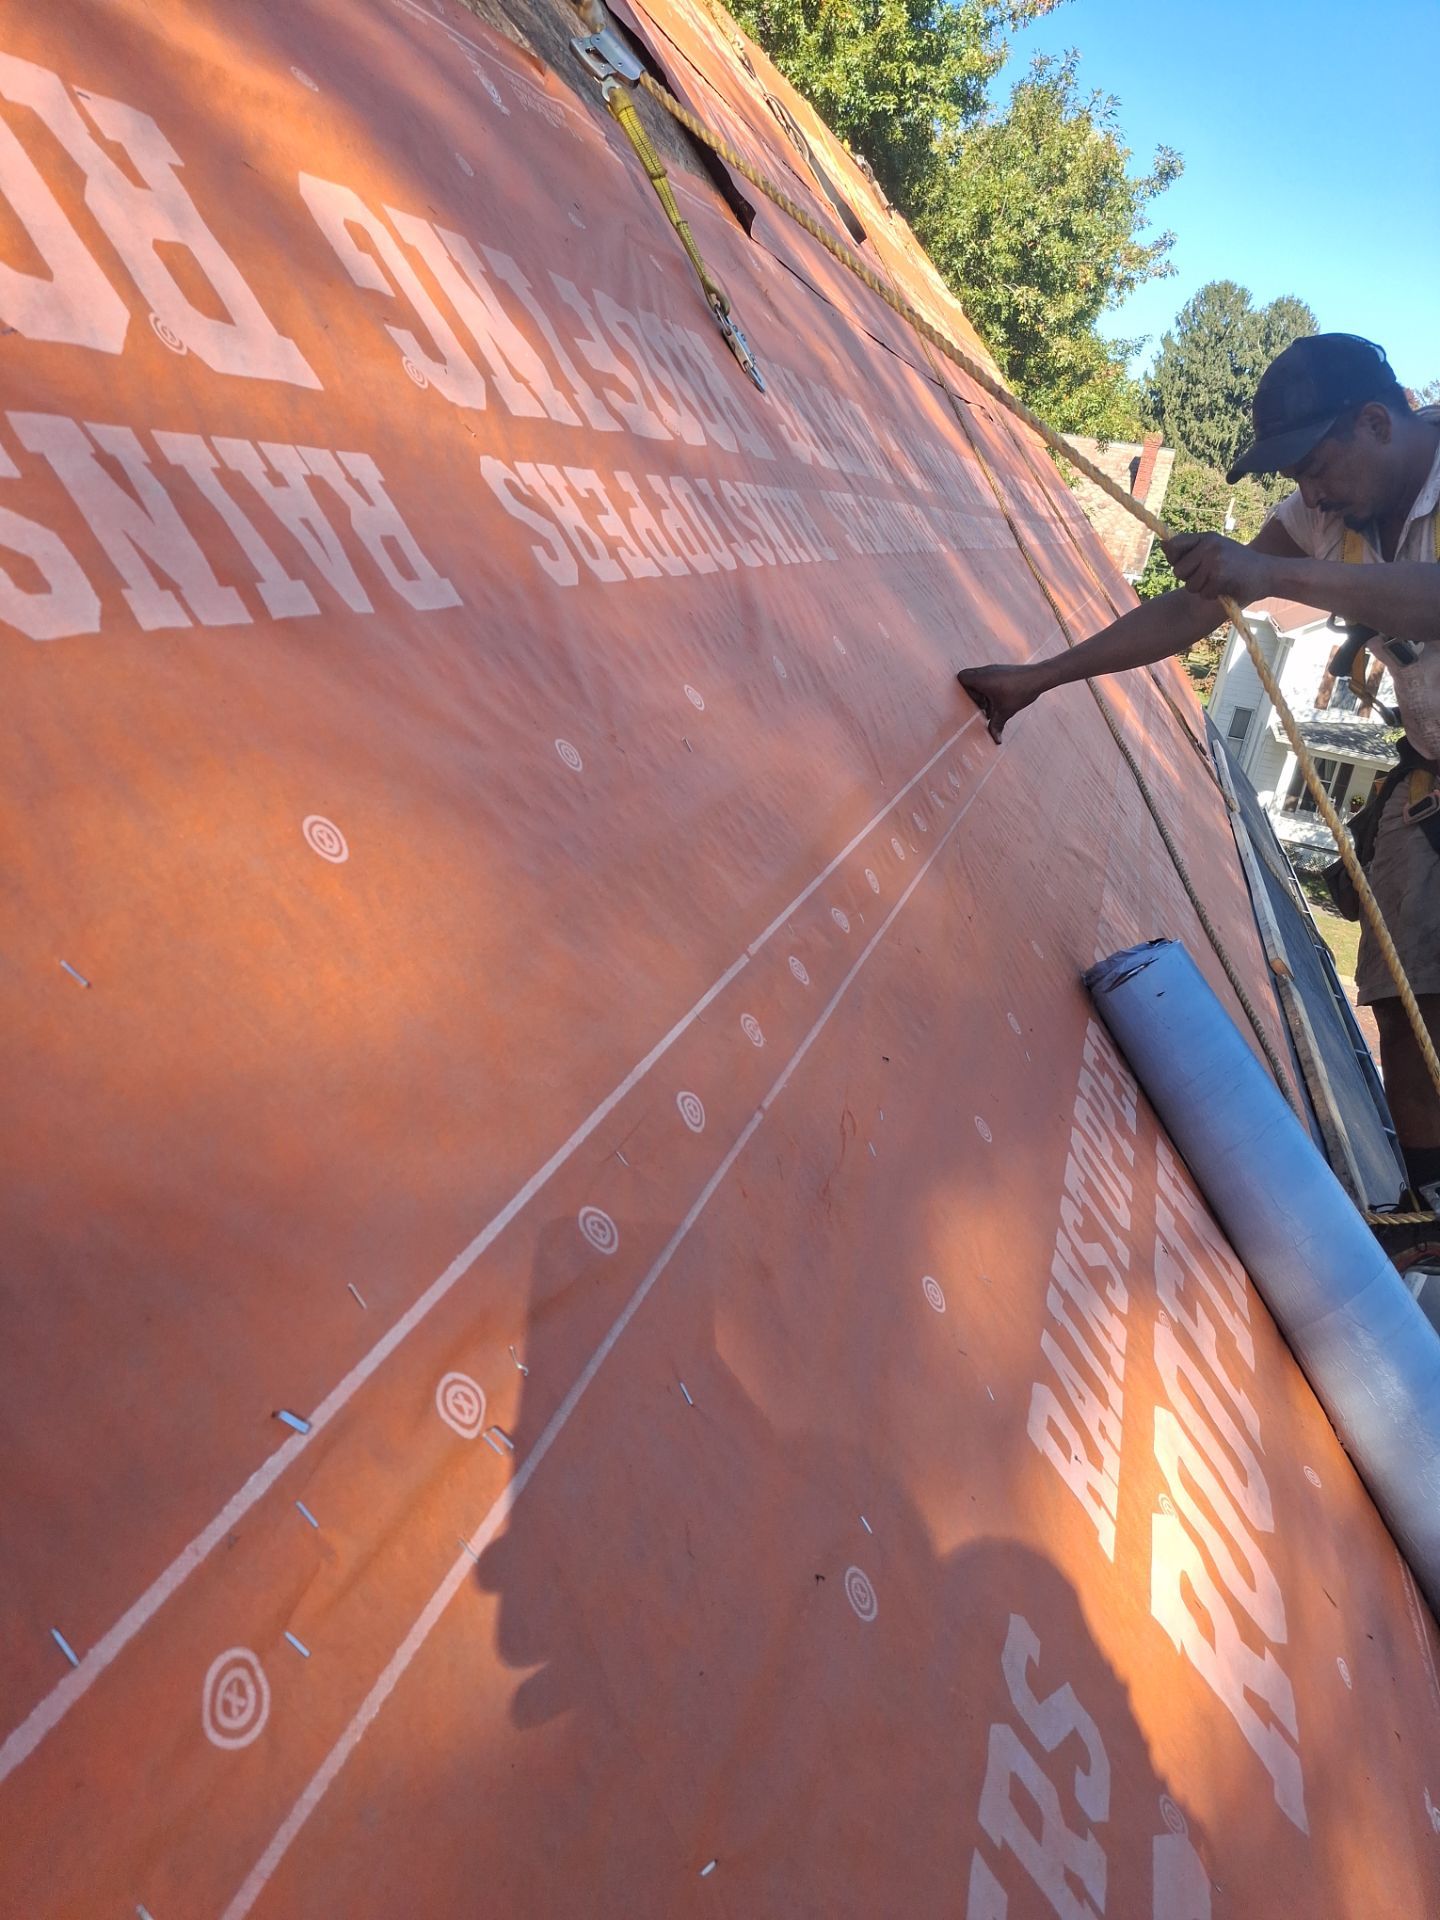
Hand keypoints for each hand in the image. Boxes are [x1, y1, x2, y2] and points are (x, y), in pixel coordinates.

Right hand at [955, 661, 1046, 742]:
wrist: (1039, 677)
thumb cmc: (1020, 692)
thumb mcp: (1006, 711)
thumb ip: (997, 726)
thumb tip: (996, 741)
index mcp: (982, 678)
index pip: (961, 677)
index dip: (964, 692)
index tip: (978, 702)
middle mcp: (985, 670)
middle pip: (968, 679)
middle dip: (973, 694)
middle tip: (984, 705)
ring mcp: (994, 668)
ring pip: (979, 679)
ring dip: (983, 692)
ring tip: (993, 704)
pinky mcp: (1002, 669)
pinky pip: (989, 677)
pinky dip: (991, 688)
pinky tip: (1001, 698)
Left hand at [1162, 532, 1276, 605]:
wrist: (1267, 573)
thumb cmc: (1237, 564)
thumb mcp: (1214, 551)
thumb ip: (1189, 550)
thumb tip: (1162, 544)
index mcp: (1206, 537)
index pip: (1174, 545)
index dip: (1174, 559)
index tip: (1187, 565)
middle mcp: (1209, 545)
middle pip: (1178, 571)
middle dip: (1190, 579)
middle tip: (1208, 577)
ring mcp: (1214, 559)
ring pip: (1190, 585)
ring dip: (1202, 590)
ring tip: (1219, 582)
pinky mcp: (1220, 575)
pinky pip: (1204, 593)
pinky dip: (1213, 595)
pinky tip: (1226, 588)